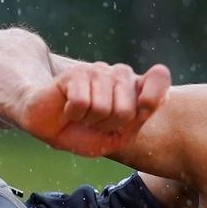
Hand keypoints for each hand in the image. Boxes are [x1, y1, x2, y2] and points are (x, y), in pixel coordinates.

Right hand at [14, 61, 171, 157]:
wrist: (47, 125)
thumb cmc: (82, 132)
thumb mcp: (117, 136)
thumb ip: (138, 119)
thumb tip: (155, 98)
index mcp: (134, 89)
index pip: (159, 78)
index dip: (152, 98)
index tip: (141, 109)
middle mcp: (119, 75)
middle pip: (127, 109)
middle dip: (107, 125)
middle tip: (94, 123)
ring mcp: (98, 71)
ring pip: (103, 107)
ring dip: (88, 120)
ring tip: (80, 116)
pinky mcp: (75, 73)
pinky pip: (82, 102)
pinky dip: (72, 114)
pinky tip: (68, 109)